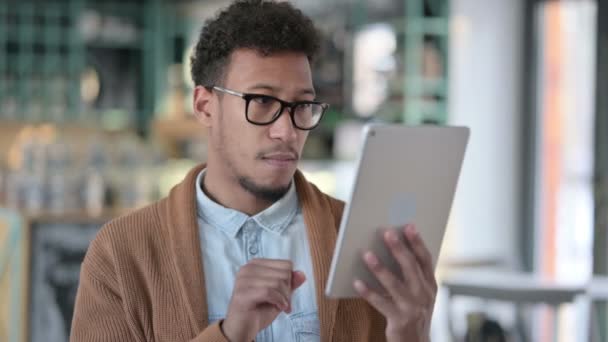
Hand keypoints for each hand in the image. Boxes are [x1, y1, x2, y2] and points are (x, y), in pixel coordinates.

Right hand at [222, 259, 305, 341]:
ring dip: (284, 298)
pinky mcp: (242, 293)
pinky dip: (278, 301)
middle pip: (283, 273)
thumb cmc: (259, 310)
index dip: (290, 281)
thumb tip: (302, 274)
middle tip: (283, 302)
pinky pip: (269, 292)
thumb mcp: (279, 295)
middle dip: (287, 291)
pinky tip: (278, 308)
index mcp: (255, 264)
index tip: (285, 294)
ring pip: (277, 283)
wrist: (242, 329)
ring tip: (280, 306)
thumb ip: (290, 283)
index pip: (285, 265)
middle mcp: (247, 268)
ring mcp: (243, 280)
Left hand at [353, 224, 436, 341]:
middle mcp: (424, 295)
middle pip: (410, 267)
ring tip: (367, 254)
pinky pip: (381, 303)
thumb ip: (410, 273)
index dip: (417, 242)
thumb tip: (393, 246)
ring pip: (395, 284)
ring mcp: (413, 308)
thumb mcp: (419, 293)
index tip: (408, 226)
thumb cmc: (412, 311)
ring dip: (380, 268)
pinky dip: (368, 292)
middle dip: (398, 248)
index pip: (425, 259)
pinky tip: (357, 282)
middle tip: (387, 233)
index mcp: (430, 284)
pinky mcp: (400, 321)